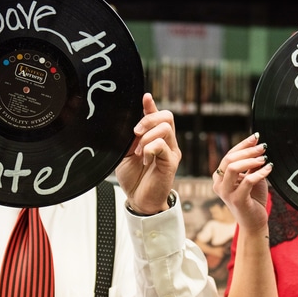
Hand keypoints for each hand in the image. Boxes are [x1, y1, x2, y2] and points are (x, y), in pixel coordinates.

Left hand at [114, 93, 179, 214]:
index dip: (151, 105)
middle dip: (148, 119)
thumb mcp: (126, 153)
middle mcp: (166, 142)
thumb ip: (130, 138)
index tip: (145, 97)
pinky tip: (144, 159)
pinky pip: (162, 145)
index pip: (158, 115)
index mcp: (155, 137)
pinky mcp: (171, 162)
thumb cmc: (133, 177)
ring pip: (165, 128)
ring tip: (139, 152)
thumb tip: (128, 122)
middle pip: (167, 116)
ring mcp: (171, 151)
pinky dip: (149, 149)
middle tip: (135, 132)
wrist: (138, 200)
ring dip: (147, 137)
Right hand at [212, 133, 270, 233]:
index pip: (229, 155)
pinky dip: (260, 172)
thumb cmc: (253, 199)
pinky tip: (269, 168)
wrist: (254, 222)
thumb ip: (251, 164)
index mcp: (220, 177)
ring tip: (264, 158)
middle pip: (229, 159)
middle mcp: (219, 184)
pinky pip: (247, 180)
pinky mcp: (236, 200)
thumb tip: (257, 146)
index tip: (256, 137)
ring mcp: (226, 193)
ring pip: (233, 167)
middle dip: (247, 151)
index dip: (242, 145)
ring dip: (250, 160)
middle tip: (263, 147)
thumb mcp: (252, 177)